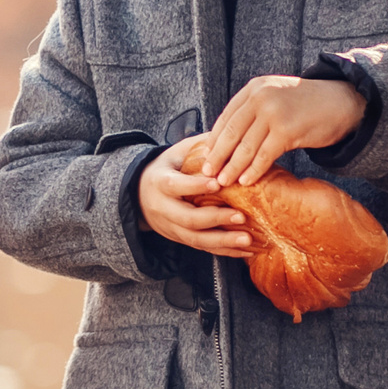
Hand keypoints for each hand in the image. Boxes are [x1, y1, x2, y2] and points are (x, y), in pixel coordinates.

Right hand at [139, 134, 252, 256]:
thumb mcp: (175, 153)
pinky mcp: (181, 239)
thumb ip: (198, 146)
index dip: (195, 186)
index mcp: (160, 183)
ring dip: (224, 242)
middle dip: (216, 219)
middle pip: (188, 219)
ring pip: (197, 240)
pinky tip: (246, 251)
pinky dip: (226, 252)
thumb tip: (226, 136)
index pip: (176, 186)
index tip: (218, 183)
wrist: (139, 195)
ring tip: (248, 241)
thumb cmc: (166, 169)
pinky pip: (204, 249)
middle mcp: (163, 209)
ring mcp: (171, 228)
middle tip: (241, 216)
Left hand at [193, 75, 366, 187]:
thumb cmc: (307, 104)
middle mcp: (260, 97)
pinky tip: (246, 181)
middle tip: (208, 173)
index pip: (226, 117)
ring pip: (245, 147)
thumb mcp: (275, 95)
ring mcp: (274, 113)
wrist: (342, 102)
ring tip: (223, 182)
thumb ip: (253, 110)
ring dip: (232, 167)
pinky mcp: (287, 130)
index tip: (205, 156)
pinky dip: (253, 170)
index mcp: (254, 88)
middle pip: (231, 132)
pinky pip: (264, 155)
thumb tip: (227, 138)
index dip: (214, 139)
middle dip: (218, 156)